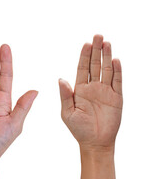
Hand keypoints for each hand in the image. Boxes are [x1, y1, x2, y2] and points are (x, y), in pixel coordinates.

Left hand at [59, 35, 121, 151]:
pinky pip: (117, 82)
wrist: (94, 142)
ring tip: (107, 43)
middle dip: (96, 50)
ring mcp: (105, 92)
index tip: (86, 44)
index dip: (84, 56)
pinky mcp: (117, 98)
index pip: (82, 68)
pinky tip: (116, 60)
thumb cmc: (78, 129)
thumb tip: (61, 79)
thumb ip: (65, 96)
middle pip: (95, 65)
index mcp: (79, 90)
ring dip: (107, 57)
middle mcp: (93, 88)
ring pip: (107, 70)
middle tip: (98, 36)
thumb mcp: (67, 112)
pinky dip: (117, 71)